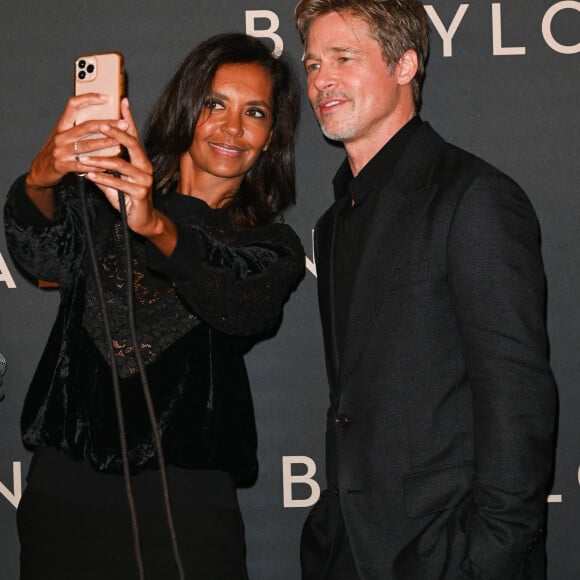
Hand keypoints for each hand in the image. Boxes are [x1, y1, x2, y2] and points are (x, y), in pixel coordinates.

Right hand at [26, 93, 124, 189]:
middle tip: (123, 124)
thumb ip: (78, 128)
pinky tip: (110, 165)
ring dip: (106, 143)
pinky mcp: (63, 166)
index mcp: (62, 126)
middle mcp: (61, 136)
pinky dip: (98, 165)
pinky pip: (85, 165)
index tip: (106, 97)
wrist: (41, 170)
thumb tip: (102, 119)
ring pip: (88, 145)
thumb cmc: (58, 151)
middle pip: (86, 126)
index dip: (89, 98)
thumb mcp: (64, 136)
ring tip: (121, 142)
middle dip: (107, 124)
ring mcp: (61, 151)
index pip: (73, 105)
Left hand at [81, 99, 167, 241]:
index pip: (134, 135)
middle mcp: (145, 166)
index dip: (128, 118)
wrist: (143, 220)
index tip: (122, 101)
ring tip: (83, 159)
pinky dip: (102, 179)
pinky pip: (118, 183)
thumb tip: (89, 156)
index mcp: (140, 160)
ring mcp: (144, 180)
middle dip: (115, 133)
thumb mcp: (117, 180)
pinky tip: (90, 176)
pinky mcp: (140, 193)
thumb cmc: (129, 198)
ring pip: (120, 164)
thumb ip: (106, 168)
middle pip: (132, 144)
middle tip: (100, 126)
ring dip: (99, 160)